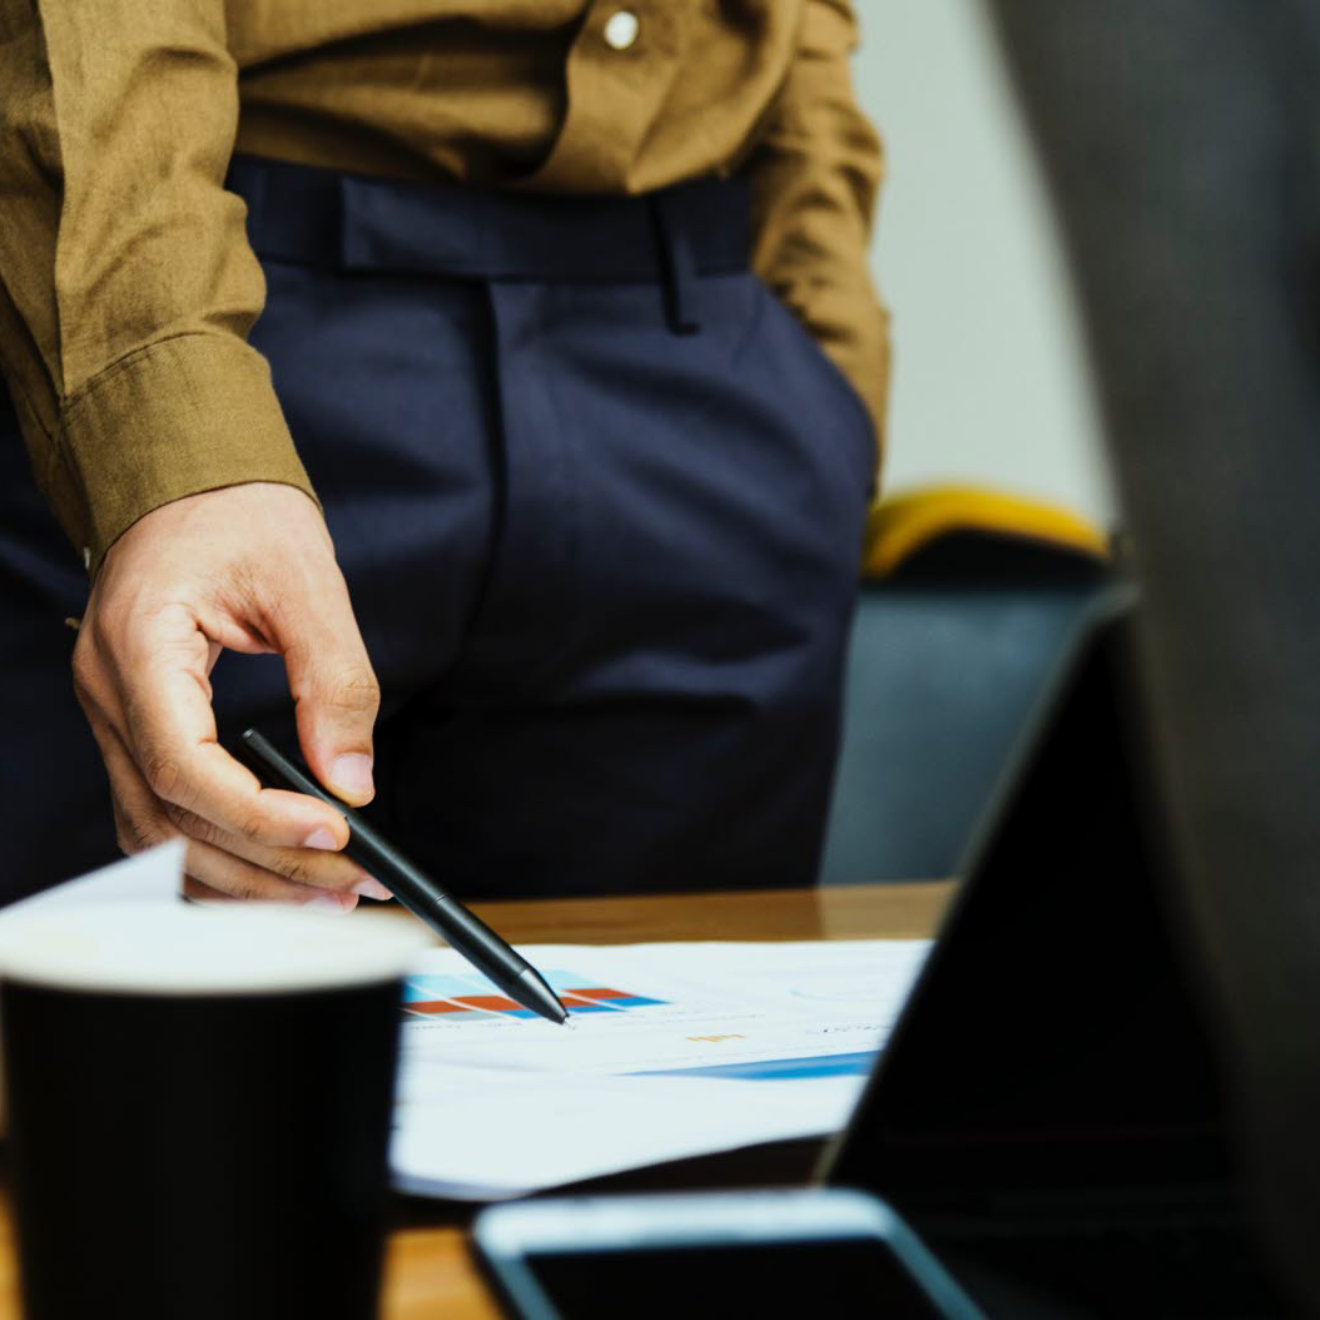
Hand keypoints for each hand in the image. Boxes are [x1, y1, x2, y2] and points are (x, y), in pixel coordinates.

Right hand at [73, 482, 391, 909]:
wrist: (189, 481)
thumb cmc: (239, 515)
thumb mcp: (306, 582)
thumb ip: (334, 681)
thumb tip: (352, 782)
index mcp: (141, 646)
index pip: (183, 765)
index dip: (258, 815)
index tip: (334, 835)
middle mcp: (110, 694)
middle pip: (170, 819)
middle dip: (264, 865)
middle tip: (349, 887)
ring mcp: (114, 716)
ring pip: (156, 833)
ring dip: (239, 877)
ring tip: (322, 896)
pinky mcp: (136, 729)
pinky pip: (160, 815)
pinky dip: (213, 854)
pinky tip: (271, 872)